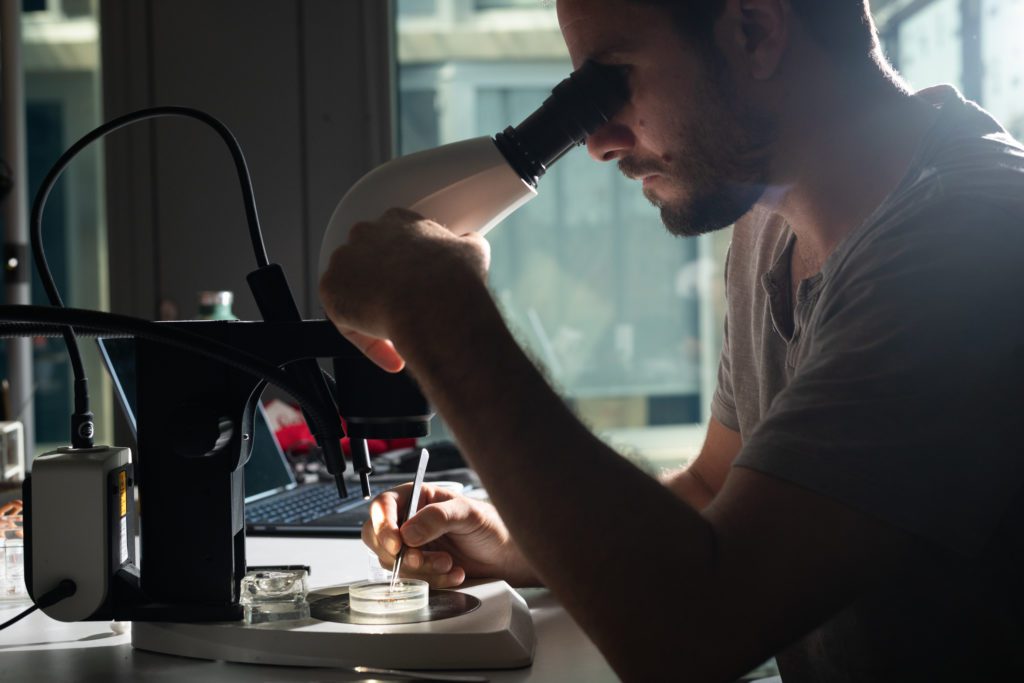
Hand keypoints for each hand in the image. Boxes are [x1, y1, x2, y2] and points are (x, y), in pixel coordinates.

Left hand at [319, 208, 490, 371]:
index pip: (396, 243)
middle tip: (407, 316)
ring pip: (355, 293)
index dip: (407, 271)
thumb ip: (466, 245)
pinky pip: (346, 321)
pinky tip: (393, 355)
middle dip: (384, 290)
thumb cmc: (455, 280)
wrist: (435, 304)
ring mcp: (344, 260)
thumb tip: (469, 245)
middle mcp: (365, 233)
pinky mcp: (330, 290)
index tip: (419, 291)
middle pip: (369, 265)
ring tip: (400, 338)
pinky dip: (366, 339)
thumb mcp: (473, 251)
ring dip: (373, 315)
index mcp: (398, 220)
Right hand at [362, 483, 538, 587]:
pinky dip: (431, 581)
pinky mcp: (419, 568)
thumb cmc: (490, 526)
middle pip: (378, 537)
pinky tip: (453, 574)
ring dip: (421, 569)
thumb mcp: (468, 513)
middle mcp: (409, 521)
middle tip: (424, 559)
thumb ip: (438, 517)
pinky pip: (410, 579)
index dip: (383, 525)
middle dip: (401, 554)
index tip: (396, 543)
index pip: (383, 506)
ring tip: (449, 564)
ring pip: (393, 563)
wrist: (505, 556)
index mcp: (417, 498)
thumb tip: (408, 532)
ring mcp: (412, 546)